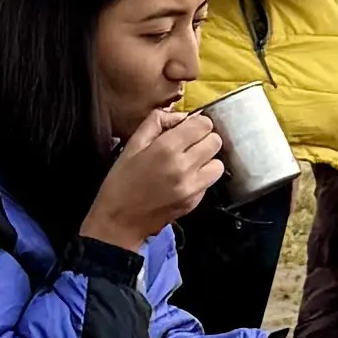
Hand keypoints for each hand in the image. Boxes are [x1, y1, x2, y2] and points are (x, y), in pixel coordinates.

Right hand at [78, 103, 228, 254]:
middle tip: (188, 144)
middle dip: (203, 139)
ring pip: (218, 164)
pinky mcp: (195, 202)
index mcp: (166, 149)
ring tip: (190, 162)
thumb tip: (180, 116)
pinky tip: (184, 179)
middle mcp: (184, 167)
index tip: (187, 128)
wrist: (119, 221)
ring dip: (207, 159)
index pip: (203, 125)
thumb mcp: (132, 145)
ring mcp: (192, 187)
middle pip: (215, 141)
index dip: (196, 123)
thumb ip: (156, 122)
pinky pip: (209, 182)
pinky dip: (201, 178)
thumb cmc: (121, 181)